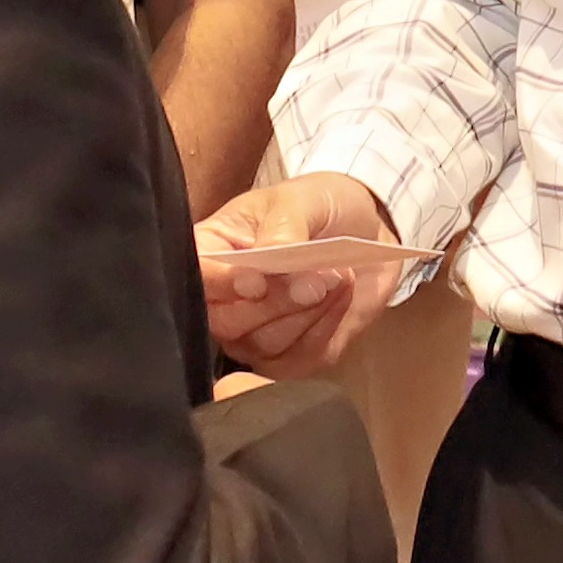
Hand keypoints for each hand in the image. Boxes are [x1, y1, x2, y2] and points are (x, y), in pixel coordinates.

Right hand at [195, 173, 401, 379]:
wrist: (365, 231)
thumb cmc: (317, 207)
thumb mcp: (299, 202)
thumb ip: (282, 230)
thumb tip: (266, 263)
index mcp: (212, 252)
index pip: (197, 278)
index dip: (222, 285)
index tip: (258, 282)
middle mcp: (223, 301)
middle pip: (227, 324)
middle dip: (275, 304)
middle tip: (317, 279)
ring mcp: (253, 334)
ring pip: (265, 346)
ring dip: (308, 313)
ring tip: (339, 276)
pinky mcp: (290, 356)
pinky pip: (300, 360)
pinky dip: (326, 327)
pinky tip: (343, 295)